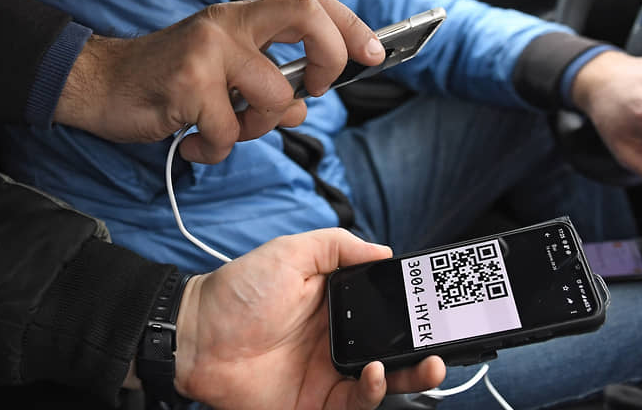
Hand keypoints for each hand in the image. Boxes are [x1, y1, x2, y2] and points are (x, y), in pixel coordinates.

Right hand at [54, 0, 385, 162]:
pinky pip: (231, 132)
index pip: (310, 0)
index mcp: (242, 17)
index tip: (373, 52)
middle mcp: (228, 23)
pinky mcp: (188, 85)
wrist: (99, 83)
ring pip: (276, 96)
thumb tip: (308, 102)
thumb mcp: (222, 68)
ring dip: (262, 128)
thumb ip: (268, 77)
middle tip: (318, 91)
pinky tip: (197, 144)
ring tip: (230, 130)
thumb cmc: (168, 80)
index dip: (349, 24)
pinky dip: (218, 151)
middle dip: (331, 58)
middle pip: (308, 18)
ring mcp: (208, 51)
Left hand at [171, 229, 444, 409]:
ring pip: (383, 381)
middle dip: (425, 349)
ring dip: (410, 376)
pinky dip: (372, 393)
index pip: (386, 309)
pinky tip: (374, 374)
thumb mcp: (291, 253)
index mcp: (337, 304)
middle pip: (393, 349)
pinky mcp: (316, 403)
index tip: (437, 307)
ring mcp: (328, 374)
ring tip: (427, 365)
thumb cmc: (238, 291)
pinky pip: (355, 404)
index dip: (413, 310)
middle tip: (446, 344)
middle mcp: (338, 340)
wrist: (195, 336)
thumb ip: (338, 247)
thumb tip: (384, 251)